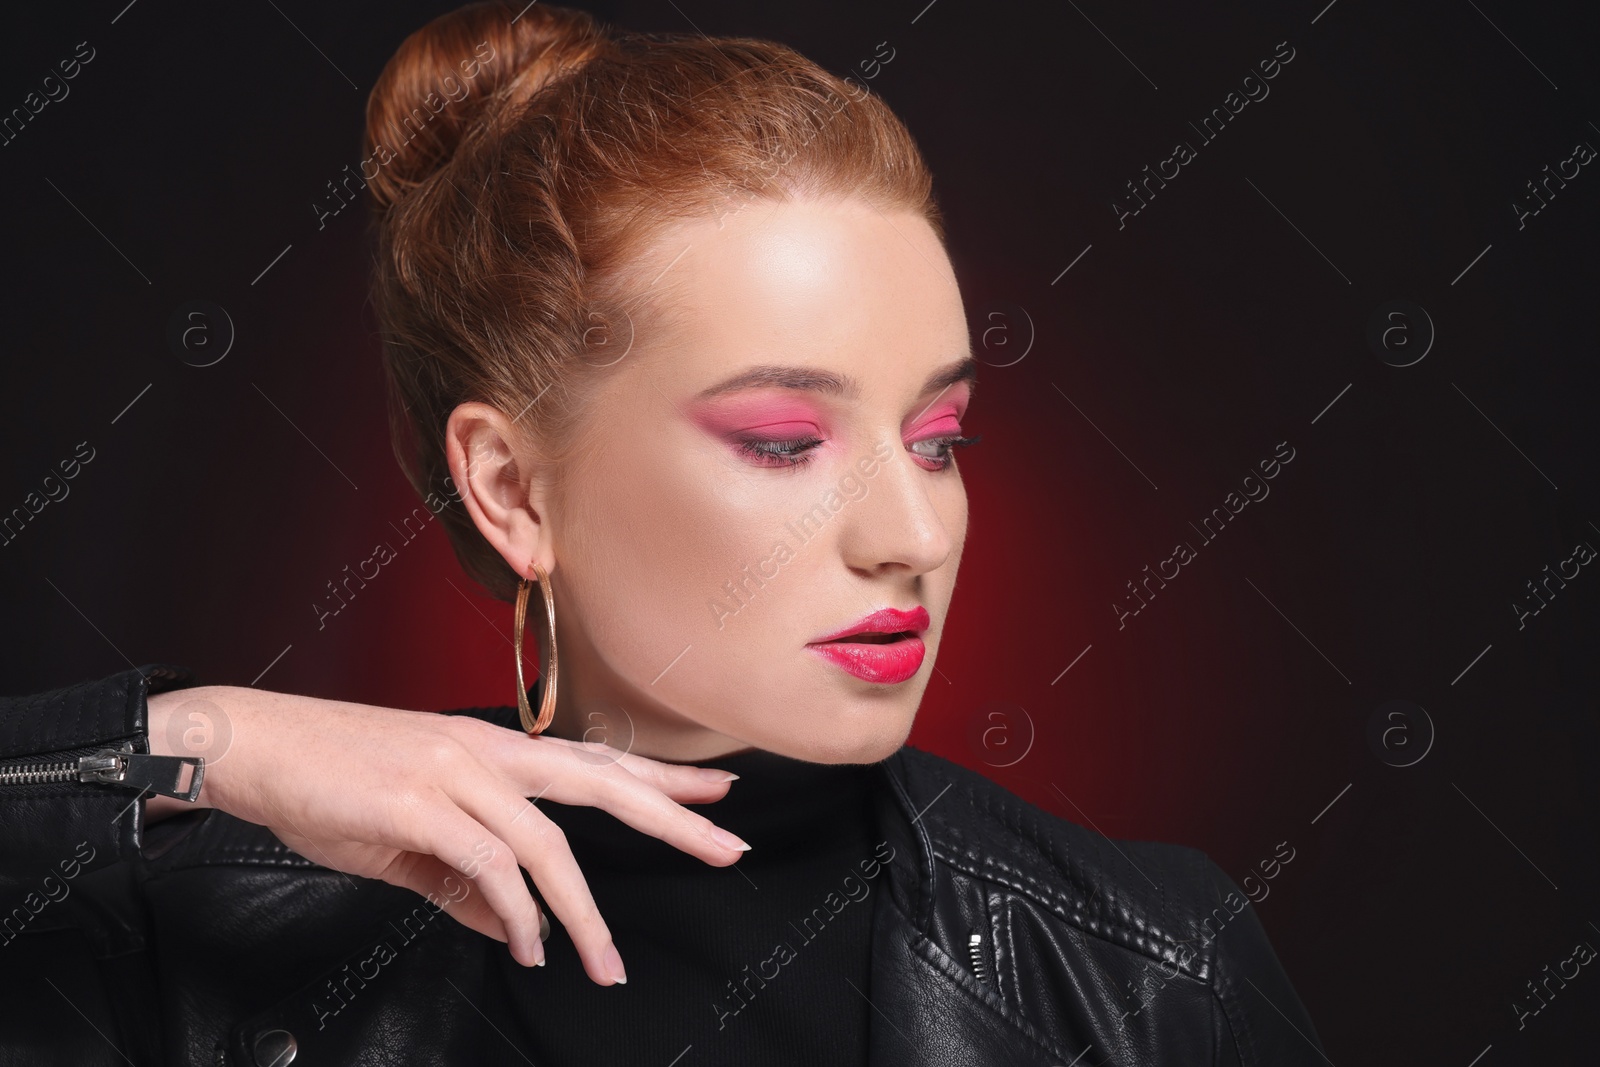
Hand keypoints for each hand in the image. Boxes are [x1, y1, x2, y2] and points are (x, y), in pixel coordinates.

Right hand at [144, 685, 746, 984]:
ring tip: (604, 965)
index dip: (659, 777)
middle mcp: (486, 751)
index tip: (716, 792)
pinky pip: (489, 865)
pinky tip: (527, 947)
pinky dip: (515, 913)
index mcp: (491, 749)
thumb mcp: (411, 838)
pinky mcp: (419, 801)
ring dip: (582, 914)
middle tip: (728, 847)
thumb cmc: (329, 780)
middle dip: (672, 816)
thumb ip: (466, 884)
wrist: (252, 747)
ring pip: (548, 843)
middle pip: (601, 782)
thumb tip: (516, 928)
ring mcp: (456, 771)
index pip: (595, 761)